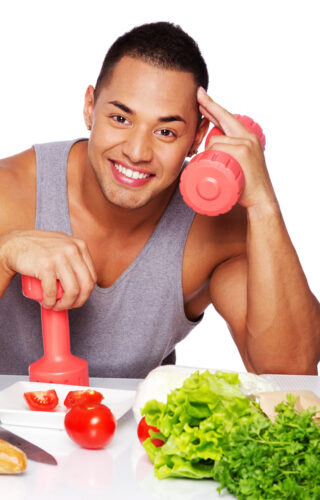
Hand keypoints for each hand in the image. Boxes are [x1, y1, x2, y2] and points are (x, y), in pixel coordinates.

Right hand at [0, 230, 96, 309]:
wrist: (15, 244)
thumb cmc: (38, 248)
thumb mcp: (63, 245)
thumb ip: (75, 256)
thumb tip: (85, 281)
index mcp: (80, 246)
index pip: (92, 276)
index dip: (86, 293)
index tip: (78, 299)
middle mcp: (72, 249)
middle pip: (86, 285)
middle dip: (78, 301)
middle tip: (67, 306)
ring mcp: (59, 257)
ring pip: (72, 291)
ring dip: (65, 305)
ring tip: (56, 306)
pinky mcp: (46, 265)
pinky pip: (52, 291)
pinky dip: (50, 302)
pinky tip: (46, 303)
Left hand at [197, 87, 277, 209]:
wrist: (261, 199)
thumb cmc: (248, 186)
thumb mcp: (242, 164)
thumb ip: (231, 155)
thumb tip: (214, 152)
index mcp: (248, 137)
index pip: (227, 118)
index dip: (213, 107)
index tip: (201, 96)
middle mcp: (248, 136)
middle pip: (223, 119)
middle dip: (208, 106)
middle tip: (198, 96)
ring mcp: (245, 143)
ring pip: (214, 141)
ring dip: (208, 153)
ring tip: (217, 168)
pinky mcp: (242, 151)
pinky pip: (217, 147)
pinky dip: (211, 153)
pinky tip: (214, 160)